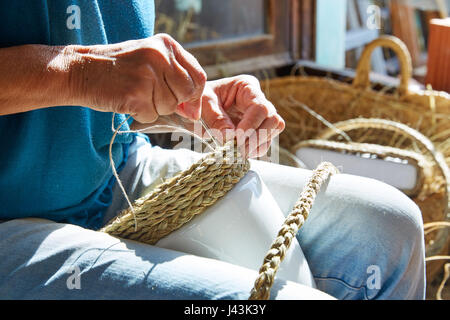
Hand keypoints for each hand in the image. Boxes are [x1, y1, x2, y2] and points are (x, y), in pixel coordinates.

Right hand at [68, 33, 206, 122]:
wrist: (81, 70)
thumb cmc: (119, 68)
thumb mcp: (150, 61)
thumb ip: (175, 79)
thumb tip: (195, 112)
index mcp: (166, 45)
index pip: (198, 76)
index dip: (196, 95)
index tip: (189, 106)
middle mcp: (159, 57)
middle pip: (186, 93)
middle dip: (174, 102)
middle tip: (152, 96)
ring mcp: (147, 75)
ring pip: (169, 107)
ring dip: (154, 108)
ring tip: (136, 94)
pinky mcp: (135, 94)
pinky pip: (152, 116)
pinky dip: (141, 115)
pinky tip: (128, 101)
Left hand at [200, 75, 284, 157]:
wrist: (193, 110)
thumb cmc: (199, 100)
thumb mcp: (203, 105)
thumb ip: (216, 119)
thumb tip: (230, 137)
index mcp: (246, 87)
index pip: (260, 107)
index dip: (251, 125)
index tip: (236, 138)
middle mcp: (258, 99)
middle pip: (273, 120)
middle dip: (257, 137)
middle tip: (237, 149)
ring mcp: (260, 116)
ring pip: (272, 132)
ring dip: (256, 145)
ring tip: (236, 152)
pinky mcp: (257, 130)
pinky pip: (264, 143)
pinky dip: (253, 150)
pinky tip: (238, 153)